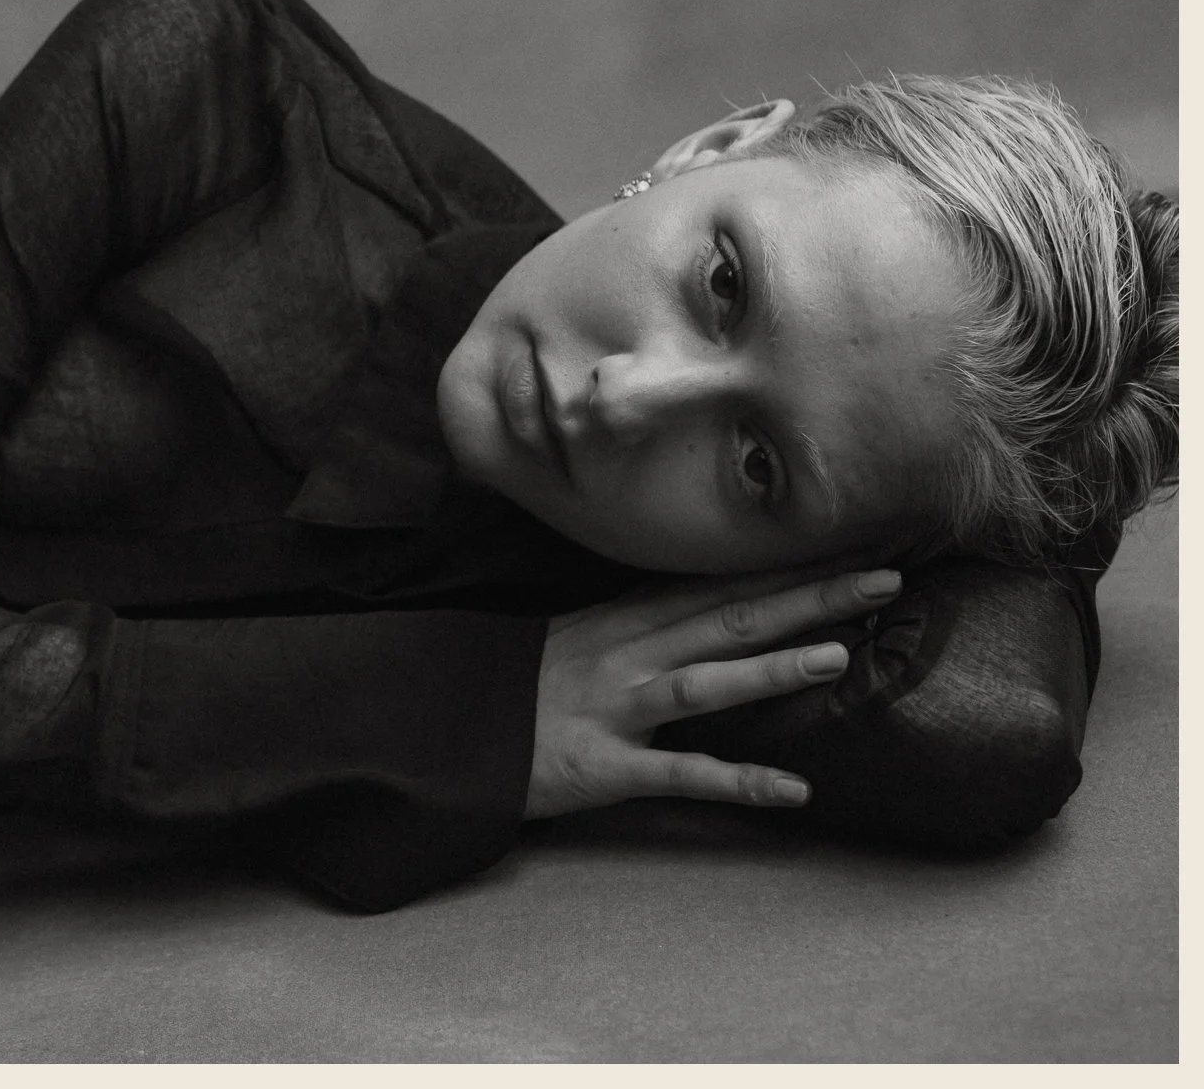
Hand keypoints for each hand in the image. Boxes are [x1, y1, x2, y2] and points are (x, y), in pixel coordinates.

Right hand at [524, 565, 902, 819]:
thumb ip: (646, 619)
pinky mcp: (606, 765)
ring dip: (771, 668)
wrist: (451, 729)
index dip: (791, 565)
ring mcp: (618, 708)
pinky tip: (793, 792)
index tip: (855, 543)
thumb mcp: (583, 635)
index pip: (723, 583)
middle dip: (807, 598)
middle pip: (728, 618)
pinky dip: (738, 781)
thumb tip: (713, 601)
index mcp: (628, 619)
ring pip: (704, 682)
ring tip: (838, 654)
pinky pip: (680, 775)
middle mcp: (629, 654)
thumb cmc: (524, 685)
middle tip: (884, 578)